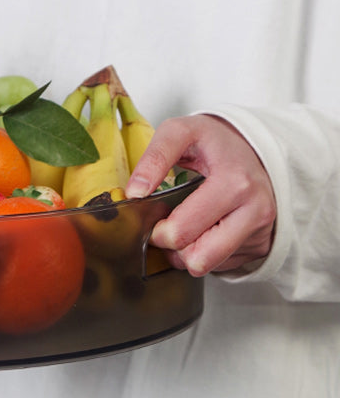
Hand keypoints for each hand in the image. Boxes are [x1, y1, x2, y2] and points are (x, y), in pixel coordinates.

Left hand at [124, 114, 275, 276]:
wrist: (255, 148)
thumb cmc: (213, 142)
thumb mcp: (181, 132)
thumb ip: (156, 157)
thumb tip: (135, 193)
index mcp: (234, 183)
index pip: (182, 230)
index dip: (156, 230)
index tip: (151, 214)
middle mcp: (254, 211)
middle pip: (194, 257)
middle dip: (169, 244)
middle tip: (164, 223)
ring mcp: (260, 232)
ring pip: (205, 266)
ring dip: (185, 253)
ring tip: (184, 226)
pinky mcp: (262, 246)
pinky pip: (219, 266)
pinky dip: (205, 252)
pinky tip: (205, 229)